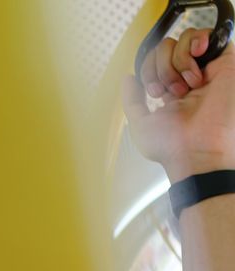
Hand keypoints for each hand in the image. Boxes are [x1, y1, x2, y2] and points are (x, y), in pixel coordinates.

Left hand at [123, 28, 234, 181]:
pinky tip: (194, 63)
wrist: (196, 152)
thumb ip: (131, 99)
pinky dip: (193, 44)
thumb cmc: (172, 147)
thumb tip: (128, 77)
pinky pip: (206, 36)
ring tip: (185, 85)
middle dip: (159, 67)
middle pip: (166, 48)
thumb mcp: (140, 123)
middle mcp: (190, 79)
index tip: (154, 92)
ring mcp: (208, 71)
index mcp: (172, 90)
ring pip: (184, 40)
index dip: (147, 69)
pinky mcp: (225, 64)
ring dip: (175, 61)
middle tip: (169, 91)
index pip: (154, 61)